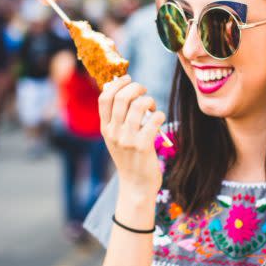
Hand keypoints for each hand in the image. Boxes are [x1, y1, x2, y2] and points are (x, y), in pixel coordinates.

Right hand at [98, 75, 165, 200]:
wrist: (136, 185)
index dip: (117, 83)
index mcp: (105, 128)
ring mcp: (127, 139)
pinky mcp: (143, 146)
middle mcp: (114, 132)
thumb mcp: (116, 139)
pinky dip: (160, 115)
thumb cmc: (129, 158)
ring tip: (153, 107)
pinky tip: (160, 119)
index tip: (128, 79)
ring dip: (150, 101)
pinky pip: (154, 119)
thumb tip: (125, 90)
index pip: (104, 98)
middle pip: (122, 97)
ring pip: (139, 105)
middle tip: (144, 91)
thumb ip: (117, 118)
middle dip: (136, 87)